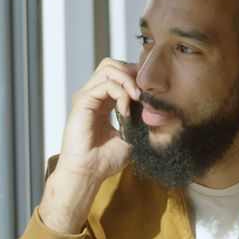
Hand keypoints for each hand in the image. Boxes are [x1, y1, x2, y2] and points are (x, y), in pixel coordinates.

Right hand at [39, 58, 138, 233]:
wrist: (88, 173)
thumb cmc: (105, 160)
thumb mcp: (130, 137)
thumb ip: (139, 121)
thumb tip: (157, 112)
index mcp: (104, 102)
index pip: (119, 74)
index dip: (136, 77)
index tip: (150, 91)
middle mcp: (94, 96)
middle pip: (112, 64)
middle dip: (131, 72)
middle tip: (143, 91)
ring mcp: (87, 97)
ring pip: (108, 68)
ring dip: (127, 80)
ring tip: (137, 97)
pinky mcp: (82, 102)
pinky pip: (104, 85)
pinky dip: (119, 93)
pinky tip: (125, 110)